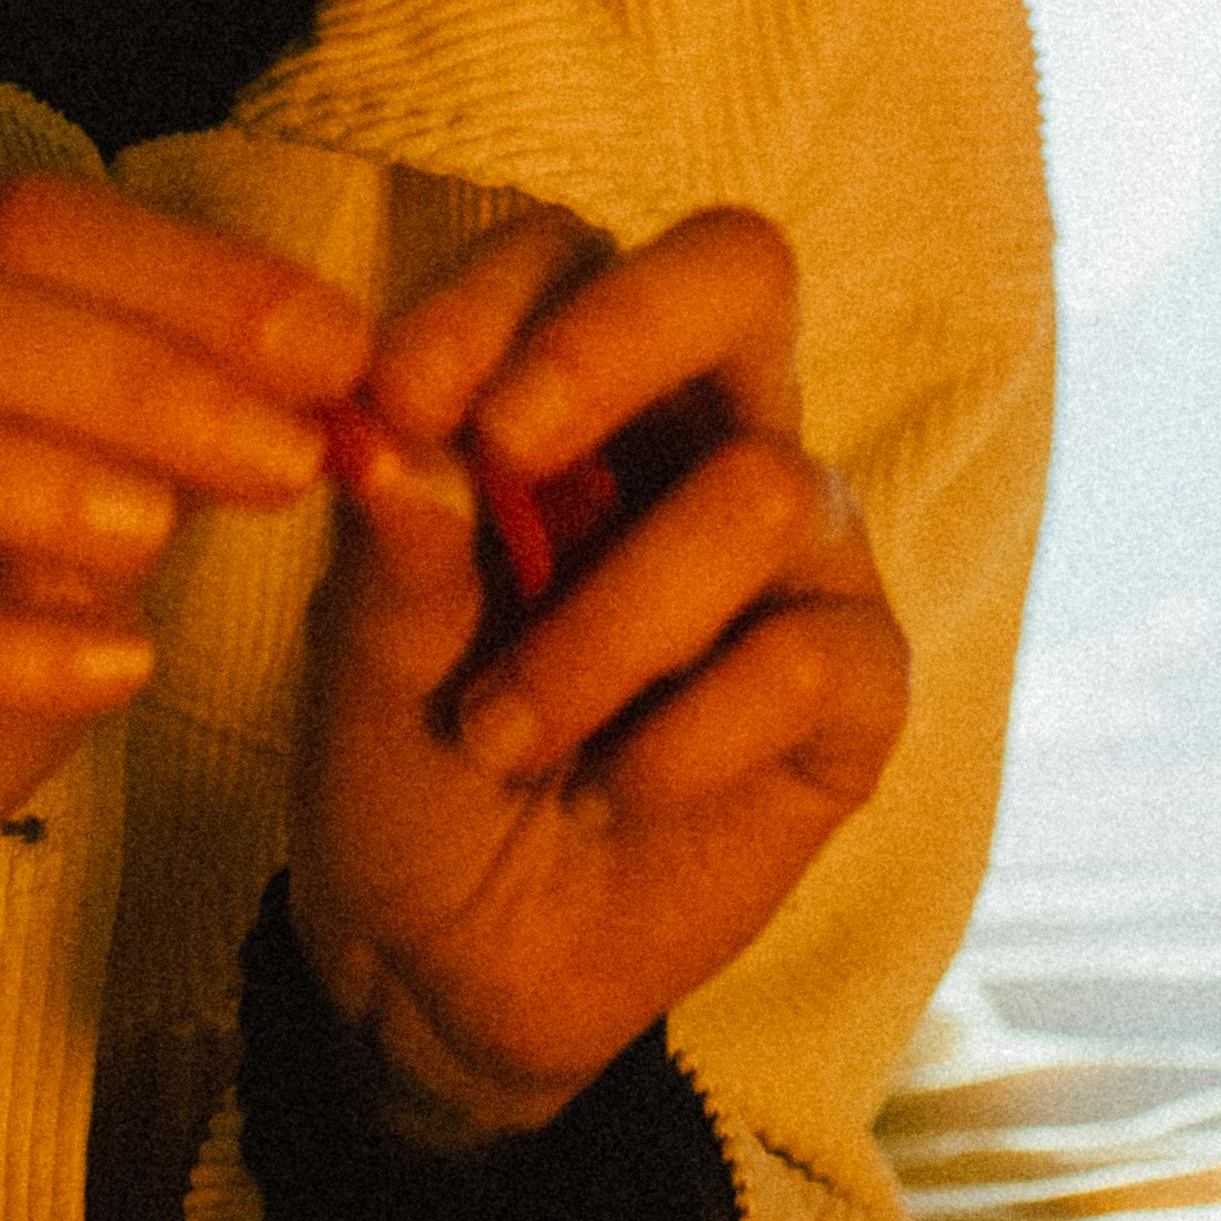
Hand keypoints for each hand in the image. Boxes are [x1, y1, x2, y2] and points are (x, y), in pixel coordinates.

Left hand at [287, 205, 907, 1144]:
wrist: (452, 965)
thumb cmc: (405, 766)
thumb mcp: (363, 663)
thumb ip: (392, 549)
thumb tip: (398, 435)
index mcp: (571, 395)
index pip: (567, 255)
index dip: (493, 301)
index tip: (397, 399)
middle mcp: (704, 436)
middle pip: (742, 270)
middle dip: (622, 336)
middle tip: (509, 446)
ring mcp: (798, 555)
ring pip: (759, 489)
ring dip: (602, 630)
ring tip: (504, 737)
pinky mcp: (857, 687)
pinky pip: (807, 656)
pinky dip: (677, 740)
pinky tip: (610, 792)